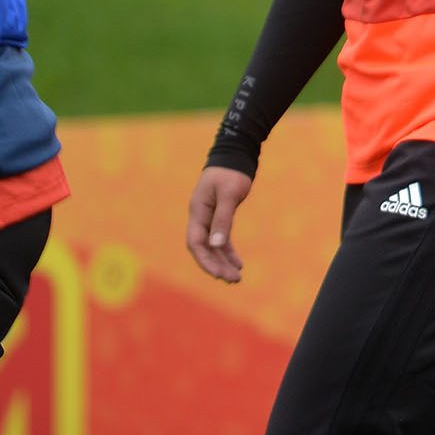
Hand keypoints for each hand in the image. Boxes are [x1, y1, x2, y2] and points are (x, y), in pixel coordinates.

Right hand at [186, 166, 253, 282]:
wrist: (235, 155)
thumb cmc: (231, 172)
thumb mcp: (229, 194)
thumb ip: (222, 219)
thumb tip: (216, 244)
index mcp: (198, 211)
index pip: (196, 243)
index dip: (206, 260)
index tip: (220, 274)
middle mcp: (200, 216)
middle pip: (203, 248)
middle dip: (216, 265)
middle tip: (233, 279)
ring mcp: (208, 217)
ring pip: (212, 246)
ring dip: (223, 261)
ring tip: (236, 277)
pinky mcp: (219, 216)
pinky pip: (220, 239)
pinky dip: (228, 252)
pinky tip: (238, 263)